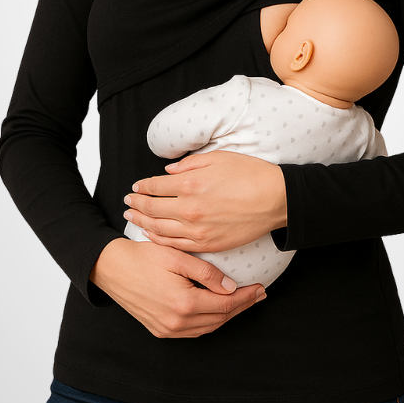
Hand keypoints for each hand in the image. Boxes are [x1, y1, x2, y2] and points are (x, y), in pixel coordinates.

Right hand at [89, 237, 265, 338]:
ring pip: (208, 327)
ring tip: (242, 301)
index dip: (246, 297)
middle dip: (242, 306)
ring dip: (227, 316)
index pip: (225, 304)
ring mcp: (167, 330)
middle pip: (220, 318)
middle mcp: (176, 322)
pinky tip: (218, 310)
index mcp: (183, 303)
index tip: (261, 287)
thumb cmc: (142, 257)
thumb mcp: (177, 256)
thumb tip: (230, 287)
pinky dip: (210, 322)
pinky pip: (193, 331)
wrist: (110, 269)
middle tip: (258, 294)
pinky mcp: (160, 330)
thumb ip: (206, 272)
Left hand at [123, 150, 287, 254]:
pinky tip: (151, 235)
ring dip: (142, 223)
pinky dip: (159, 240)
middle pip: (152, 209)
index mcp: (190, 184)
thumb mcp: (219, 158)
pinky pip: (176, 244)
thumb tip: (167, 171)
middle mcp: (189, 208)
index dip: (141, 187)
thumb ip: (189, 164)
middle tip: (127, 202)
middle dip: (136, 205)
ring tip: (132, 218)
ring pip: (159, 229)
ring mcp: (197, 230)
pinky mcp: (208, 244)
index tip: (135, 187)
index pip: (155, 187)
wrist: (276, 199)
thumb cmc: (250, 174)